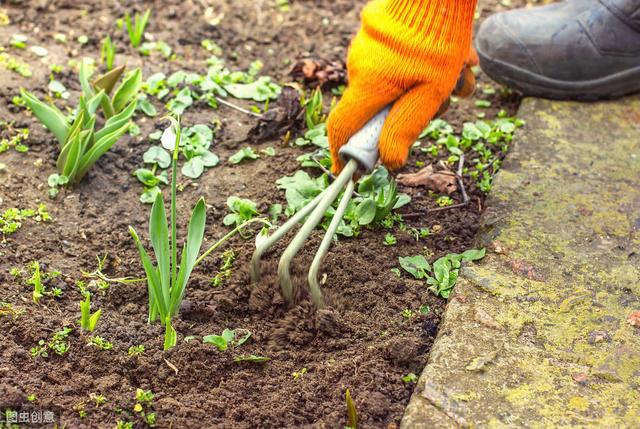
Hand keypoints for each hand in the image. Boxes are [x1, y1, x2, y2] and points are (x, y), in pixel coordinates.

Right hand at [327, 0, 477, 172]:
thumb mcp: (430, 92)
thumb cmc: (437, 40)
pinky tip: (455, 58)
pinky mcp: (378, 33)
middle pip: (379, 107)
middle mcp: (360, 66)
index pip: (342, 127)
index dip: (341, 152)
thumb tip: (390, 163)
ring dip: (428, 87)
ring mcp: (367, 47)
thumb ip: (406, 128)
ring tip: (461, 73)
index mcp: (368, 84)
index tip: (345, 169)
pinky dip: (423, 68)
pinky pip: (398, 63)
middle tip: (445, 103)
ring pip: (394, 84)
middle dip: (412, 112)